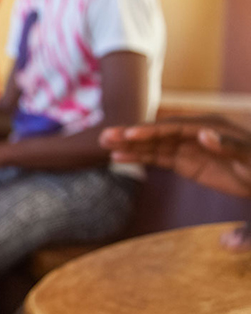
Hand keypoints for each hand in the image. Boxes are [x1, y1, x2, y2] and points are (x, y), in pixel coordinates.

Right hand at [100, 119, 250, 197]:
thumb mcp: (249, 157)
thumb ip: (228, 146)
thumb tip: (204, 134)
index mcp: (209, 126)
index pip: (174, 127)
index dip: (152, 130)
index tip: (130, 134)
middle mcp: (193, 133)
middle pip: (158, 133)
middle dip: (132, 135)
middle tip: (105, 135)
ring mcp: (187, 147)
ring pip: (153, 145)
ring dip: (129, 145)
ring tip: (103, 144)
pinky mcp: (184, 162)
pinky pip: (157, 158)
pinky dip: (138, 157)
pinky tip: (118, 157)